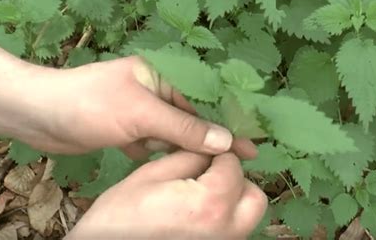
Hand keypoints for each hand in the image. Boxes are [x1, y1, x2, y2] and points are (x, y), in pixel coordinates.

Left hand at [28, 56, 256, 158]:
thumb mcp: (141, 114)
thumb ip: (183, 127)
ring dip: (183, 149)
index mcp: (160, 75)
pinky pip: (152, 143)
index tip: (252, 144)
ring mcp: (138, 111)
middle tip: (238, 161)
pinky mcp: (125, 130)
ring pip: (171, 133)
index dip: (227, 121)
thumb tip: (225, 140)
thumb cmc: (90, 104)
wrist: (38, 115)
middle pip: (189, 117)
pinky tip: (169, 168)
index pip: (203, 99)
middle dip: (208, 139)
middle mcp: (152, 91)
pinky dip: (159, 154)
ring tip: (209, 168)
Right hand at [66, 151, 267, 238]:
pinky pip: (233, 230)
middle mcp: (227, 230)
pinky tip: (196, 212)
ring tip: (201, 192)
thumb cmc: (121, 215)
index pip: (233, 166)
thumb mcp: (151, 175)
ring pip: (248, 216)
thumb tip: (211, 146)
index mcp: (210, 204)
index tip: (201, 152)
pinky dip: (224, 217)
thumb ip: (188, 157)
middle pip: (254, 196)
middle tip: (208, 173)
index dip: (217, 153)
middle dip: (235, 178)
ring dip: (233, 198)